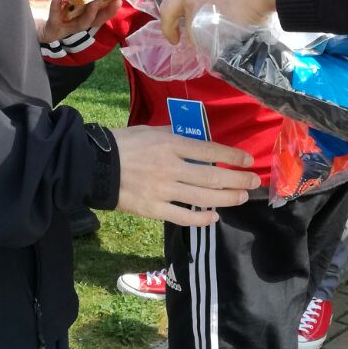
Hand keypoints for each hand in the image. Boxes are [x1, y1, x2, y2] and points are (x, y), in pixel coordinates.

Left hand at [27, 0, 121, 41]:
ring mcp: (59, 29)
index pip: (92, 7)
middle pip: (93, 19)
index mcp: (69, 9)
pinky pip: (56, 22)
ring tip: (96, 0)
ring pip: (81, 24)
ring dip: (90, 13)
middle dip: (105, 10)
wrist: (3, 6)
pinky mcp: (47, 33)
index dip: (104, 1)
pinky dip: (58, 9)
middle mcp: (67, 21)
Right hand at [112, 126, 258, 225]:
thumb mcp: (149, 130)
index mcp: (170, 144)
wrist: (94, 167)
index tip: (247, 161)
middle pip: (212, 177)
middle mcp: (171, 167)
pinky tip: (214, 217)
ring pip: (203, 197)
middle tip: (253, 182)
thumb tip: (195, 136)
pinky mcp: (154, 209)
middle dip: (237, 180)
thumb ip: (174, 133)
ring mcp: (163, 190)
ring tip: (241, 197)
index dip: (232, 157)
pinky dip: (201, 218)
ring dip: (227, 198)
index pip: (210, 151)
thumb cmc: (122, 144)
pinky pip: (183, 216)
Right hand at [160, 0, 282, 44]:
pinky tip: (243, 6)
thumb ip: (208, 38)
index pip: (168, 11)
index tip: (176, 42)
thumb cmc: (240, 4)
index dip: (169, 29)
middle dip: (192, 19)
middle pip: (188, 0)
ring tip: (223, 22)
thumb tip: (209, 44)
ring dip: (212, 7)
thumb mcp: (219, 31)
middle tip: (201, 36)